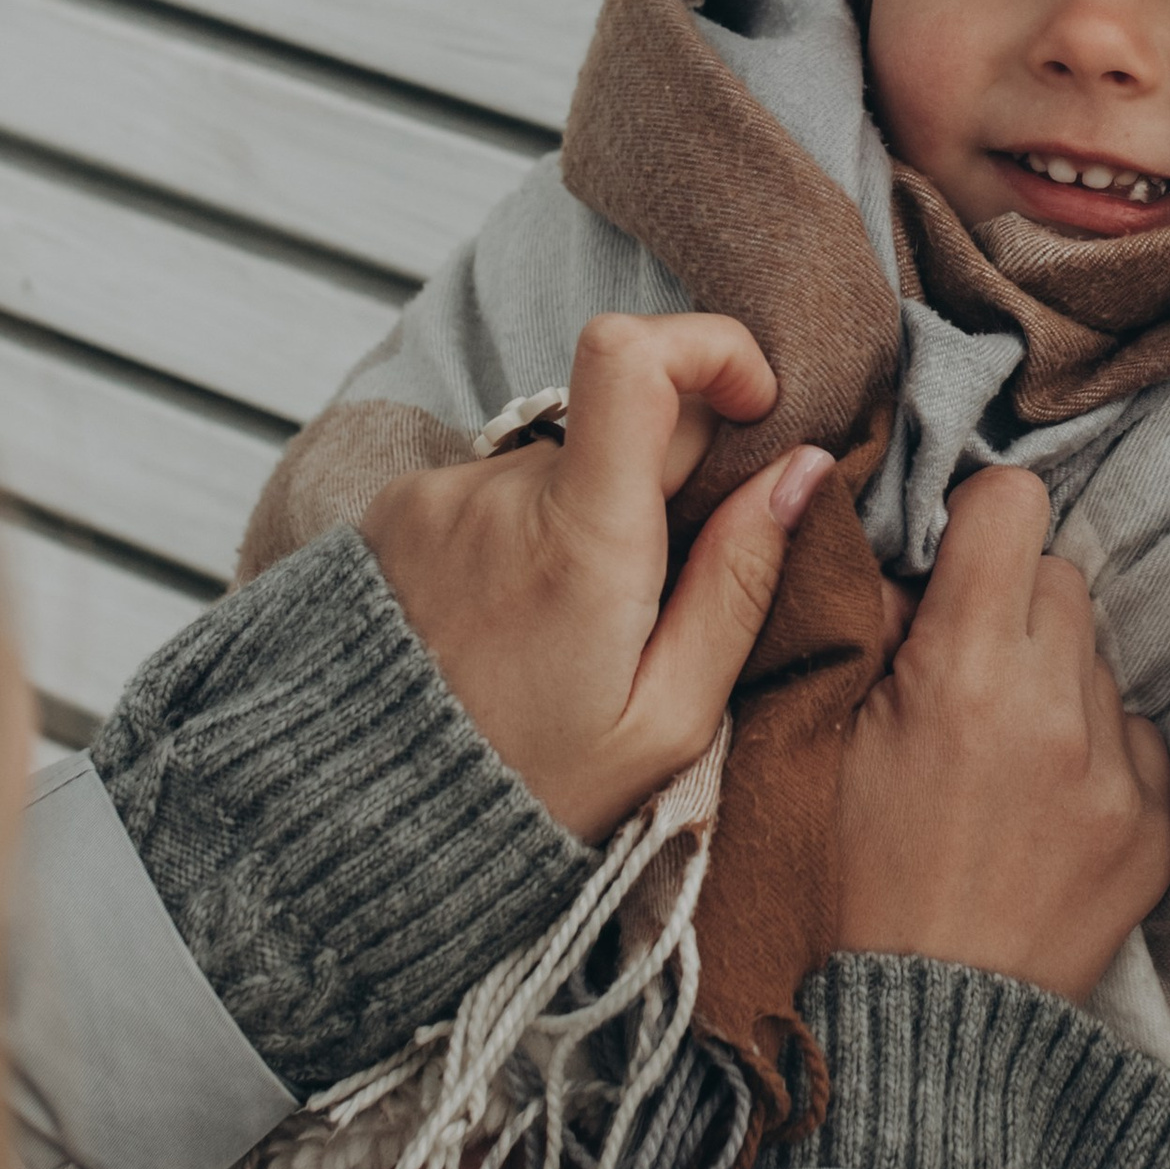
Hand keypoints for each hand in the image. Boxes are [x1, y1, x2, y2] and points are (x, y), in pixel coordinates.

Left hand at [363, 312, 830, 840]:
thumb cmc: (533, 788)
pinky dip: (527, 535)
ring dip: (589, 518)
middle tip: (658, 589)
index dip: (709, 346)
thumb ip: (739, 583)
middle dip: (666, 478)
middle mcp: (499, 496)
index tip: (752, 403)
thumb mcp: (668, 718)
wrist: (369, 822)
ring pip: (561, 461)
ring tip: (569, 629)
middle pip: (620, 418)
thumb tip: (800, 471)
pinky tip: (515, 620)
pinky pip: (497, 489)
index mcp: (579, 542)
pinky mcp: (398, 510)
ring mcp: (439, 497)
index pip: (632, 357)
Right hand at [834, 469, 1169, 1003]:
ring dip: (1052, 679)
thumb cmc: (846, 884)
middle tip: (960, 669)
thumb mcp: (814, 740)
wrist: (919, 1032)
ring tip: (995, 755)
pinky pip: (1138, 739)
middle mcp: (1056, 711)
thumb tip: (915, 557)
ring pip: (1099, 659)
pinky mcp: (1156, 831)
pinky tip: (1039, 805)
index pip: (1012, 505)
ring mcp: (1118, 776)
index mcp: (962, 674)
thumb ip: (867, 627)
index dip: (974, 520)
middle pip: (1059, 576)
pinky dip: (1093, 753)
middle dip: (1009, 603)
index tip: (951, 560)